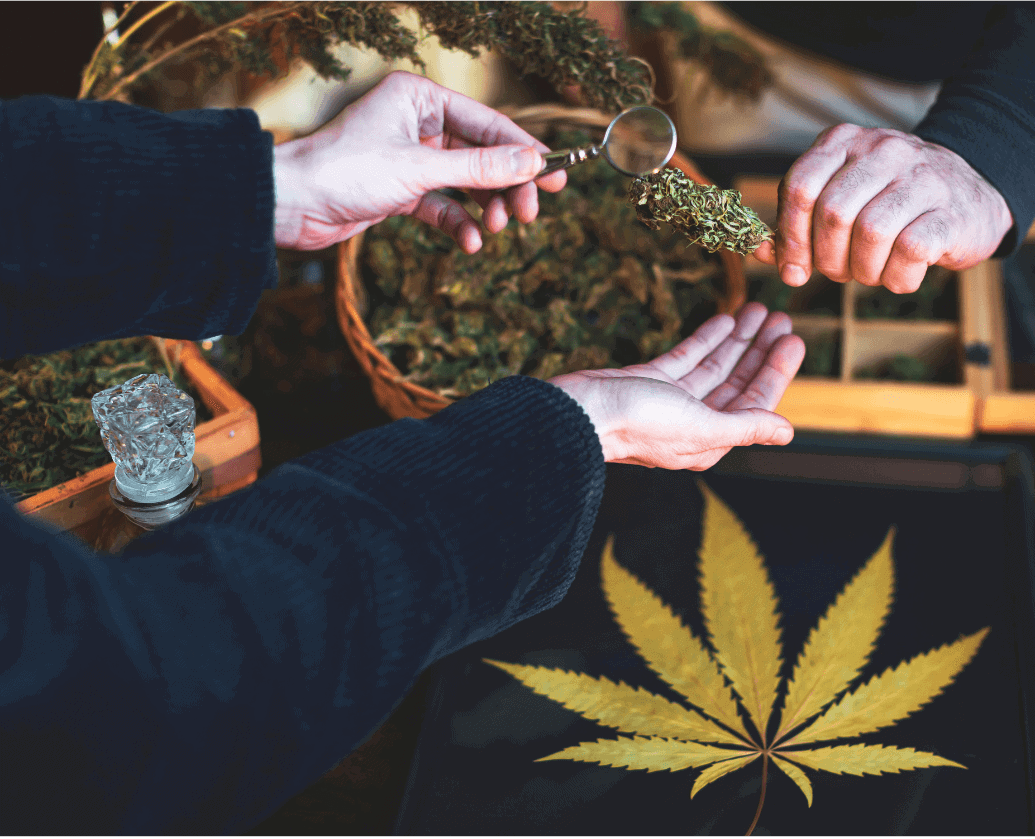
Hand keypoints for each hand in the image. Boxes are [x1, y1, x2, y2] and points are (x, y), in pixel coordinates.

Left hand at [272, 70, 566, 251]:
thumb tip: (532, 163)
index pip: (488, 123)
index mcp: (420, 99)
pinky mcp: (401, 190)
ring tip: (498, 228)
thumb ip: (479, 167)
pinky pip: (443, 205)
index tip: (556, 176)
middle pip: (481, 154)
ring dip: (485, 207)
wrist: (292, 206)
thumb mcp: (421, 169)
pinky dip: (459, 223)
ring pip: (465, 182)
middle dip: (506, 186)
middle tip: (529, 213)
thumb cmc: (345, 171)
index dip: (524, 151)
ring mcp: (410, 158)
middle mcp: (418, 123)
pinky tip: (471, 242)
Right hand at [549, 303, 804, 468]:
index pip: (753, 404)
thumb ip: (745, 426)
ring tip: (758, 310)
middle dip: (760, 352)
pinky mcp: (650, 381)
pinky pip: (687, 357)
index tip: (793, 340)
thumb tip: (787, 432)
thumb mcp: (700, 427)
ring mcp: (670, 401)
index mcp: (708, 441)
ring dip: (738, 340)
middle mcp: (693, 422)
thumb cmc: (636, 425)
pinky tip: (724, 319)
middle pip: (737, 383)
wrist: (578, 413)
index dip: (775, 372)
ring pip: (714, 367)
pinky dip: (707, 339)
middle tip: (782, 320)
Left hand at [753, 124, 1013, 292]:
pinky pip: (910, 250)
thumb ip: (798, 222)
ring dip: (862, 270)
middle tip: (837, 272)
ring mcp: (921, 176)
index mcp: (844, 141)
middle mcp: (884, 149)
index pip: (800, 185)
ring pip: (871, 232)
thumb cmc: (889, 205)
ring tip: (869, 273)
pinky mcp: (951, 210)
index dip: (789, 235)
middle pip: (832, 212)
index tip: (792, 269)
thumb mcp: (840, 198)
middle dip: (826, 258)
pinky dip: (896, 277)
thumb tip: (760, 252)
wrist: (970, 198)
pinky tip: (899, 275)